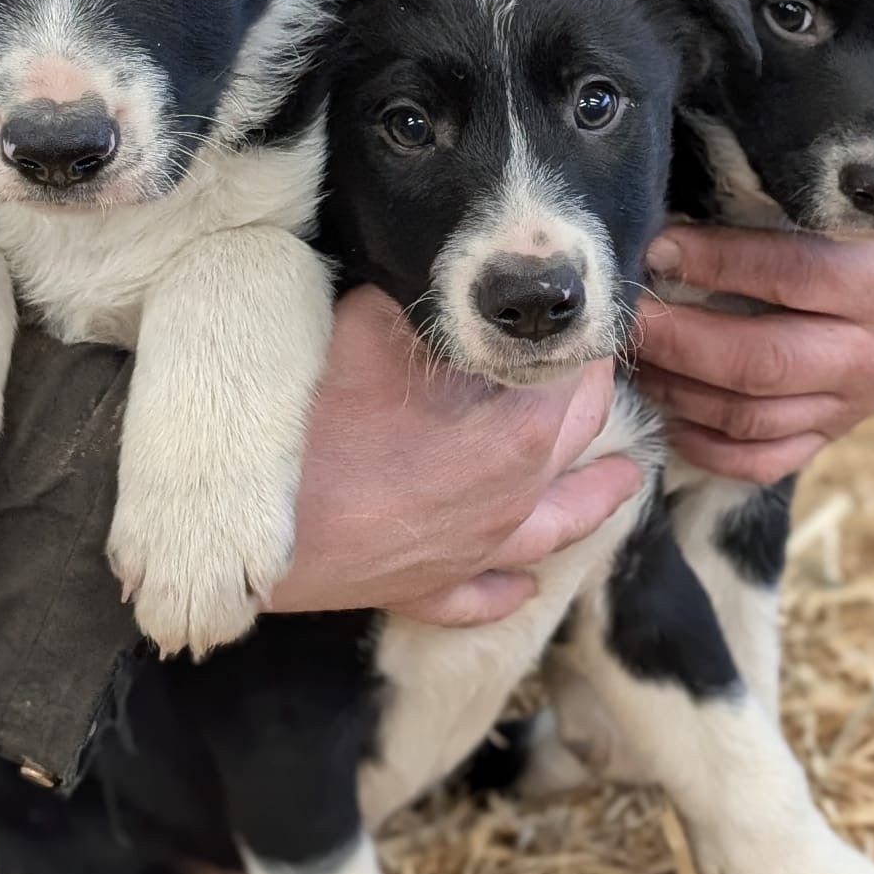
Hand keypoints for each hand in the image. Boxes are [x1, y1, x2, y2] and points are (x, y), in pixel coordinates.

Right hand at [269, 287, 641, 625]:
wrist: (250, 519)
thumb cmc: (315, 417)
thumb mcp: (372, 323)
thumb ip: (421, 300)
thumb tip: (444, 276)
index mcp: (518, 434)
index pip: (576, 378)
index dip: (582, 343)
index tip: (582, 318)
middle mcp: (513, 500)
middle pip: (578, 446)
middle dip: (598, 407)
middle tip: (602, 377)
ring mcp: (471, 555)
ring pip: (554, 532)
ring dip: (593, 503)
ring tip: (623, 483)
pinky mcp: (423, 591)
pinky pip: (479, 597)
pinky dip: (505, 590)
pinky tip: (522, 585)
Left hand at [633, 154, 873, 481]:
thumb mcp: (851, 188)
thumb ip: (786, 192)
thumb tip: (683, 201)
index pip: (791, 275)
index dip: (715, 263)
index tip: (656, 248)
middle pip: (762, 361)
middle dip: (680, 340)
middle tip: (628, 317)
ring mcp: (860, 401)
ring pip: (753, 417)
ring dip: (679, 392)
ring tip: (636, 359)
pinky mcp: (838, 430)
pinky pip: (765, 459)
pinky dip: (706, 446)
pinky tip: (666, 412)